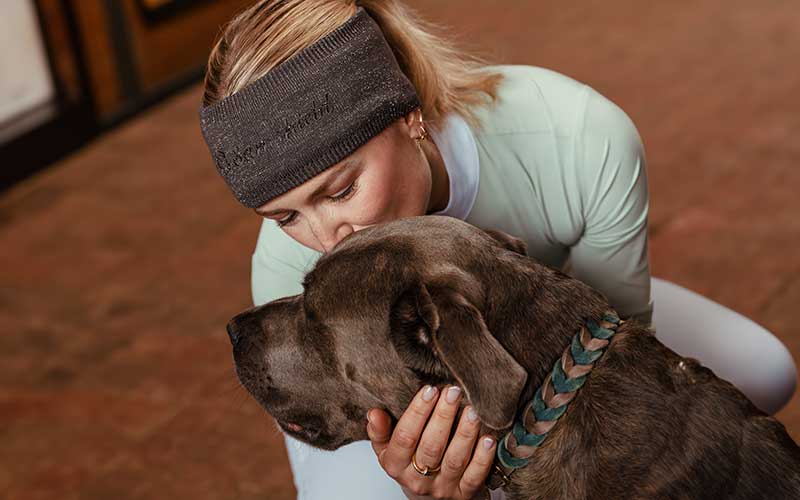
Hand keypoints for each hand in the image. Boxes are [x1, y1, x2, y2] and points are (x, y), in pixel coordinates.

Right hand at [366, 384, 495, 499]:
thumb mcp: (388, 448)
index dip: (417, 412)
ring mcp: (442, 487)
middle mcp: (417, 479)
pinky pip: (475, 476)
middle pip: (431, 446)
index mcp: (395, 464)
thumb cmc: (409, 462)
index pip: (405, 437)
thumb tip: (374, 413)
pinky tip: (488, 438)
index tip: (429, 390)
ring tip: (472, 410)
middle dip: (443, 416)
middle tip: (453, 391)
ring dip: (465, 433)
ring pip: (454, 460)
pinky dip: (483, 457)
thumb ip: (380, 431)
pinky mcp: (463, 494)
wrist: (427, 496)